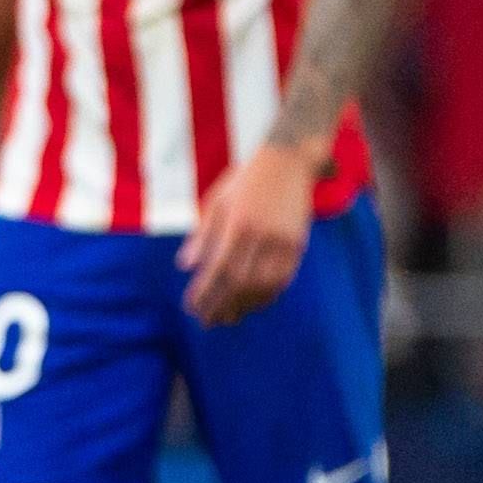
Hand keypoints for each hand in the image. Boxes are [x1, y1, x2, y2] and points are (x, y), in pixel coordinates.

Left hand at [182, 142, 317, 323]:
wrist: (288, 160)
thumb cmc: (246, 179)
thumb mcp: (217, 200)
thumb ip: (202, 234)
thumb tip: (185, 266)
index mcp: (237, 223)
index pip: (217, 268)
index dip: (204, 292)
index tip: (192, 307)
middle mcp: (261, 235)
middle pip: (239, 282)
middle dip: (221, 305)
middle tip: (206, 321)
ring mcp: (283, 241)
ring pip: (263, 285)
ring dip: (244, 306)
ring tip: (228, 317)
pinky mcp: (298, 244)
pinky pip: (283, 279)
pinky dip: (267, 296)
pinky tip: (253, 304)